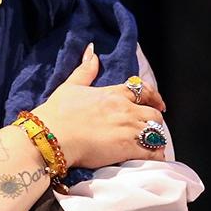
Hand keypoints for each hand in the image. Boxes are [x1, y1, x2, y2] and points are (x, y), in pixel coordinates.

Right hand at [32, 43, 167, 169]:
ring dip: (155, 139)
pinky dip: (155, 155)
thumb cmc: (57, 114)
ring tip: (150, 147)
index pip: (143, 90)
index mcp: (113, 93)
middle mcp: (125, 109)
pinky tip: (151, 158)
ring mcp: (128, 128)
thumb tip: (92, 51)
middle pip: (154, 114)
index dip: (154, 97)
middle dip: (154, 122)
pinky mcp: (127, 147)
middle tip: (150, 129)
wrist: (52, 136)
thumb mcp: (70, 86)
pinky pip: (152, 151)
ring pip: (156, 132)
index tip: (158, 104)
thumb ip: (85, 70)